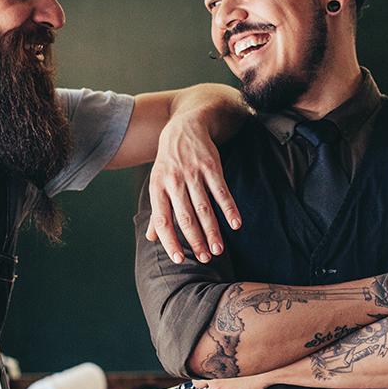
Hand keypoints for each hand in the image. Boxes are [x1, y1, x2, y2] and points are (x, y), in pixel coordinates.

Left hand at [144, 113, 241, 263]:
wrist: (183, 128)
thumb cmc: (169, 163)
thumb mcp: (157, 184)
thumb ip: (156, 212)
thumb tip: (151, 238)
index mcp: (158, 188)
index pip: (162, 220)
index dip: (170, 241)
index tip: (178, 260)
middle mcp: (174, 182)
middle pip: (186, 217)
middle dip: (196, 241)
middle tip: (206, 259)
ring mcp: (193, 174)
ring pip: (204, 208)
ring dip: (212, 231)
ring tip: (219, 249)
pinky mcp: (211, 167)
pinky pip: (221, 191)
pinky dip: (229, 208)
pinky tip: (236, 224)